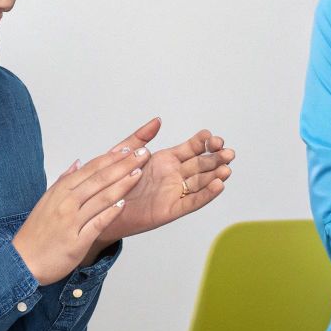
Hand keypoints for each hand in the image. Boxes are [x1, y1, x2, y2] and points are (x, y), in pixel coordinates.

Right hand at [12, 146, 146, 284]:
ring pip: (101, 198)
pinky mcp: (76, 241)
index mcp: (60, 191)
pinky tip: (124, 203)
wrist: (23, 262)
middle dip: (123, 165)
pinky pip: (97, 223)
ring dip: (122, 185)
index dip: (111, 158)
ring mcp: (71, 222)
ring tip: (139, 174)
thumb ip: (63, 181)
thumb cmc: (35, 234)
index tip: (128, 148)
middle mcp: (66, 203)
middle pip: (99, 179)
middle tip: (142, 154)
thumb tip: (78, 162)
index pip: (90, 169)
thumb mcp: (46, 201)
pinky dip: (110, 213)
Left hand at [97, 117, 233, 243]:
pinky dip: (206, 194)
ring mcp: (174, 192)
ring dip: (215, 175)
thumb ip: (140, 137)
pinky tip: (218, 185)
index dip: (204, 143)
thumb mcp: (124, 154)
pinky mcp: (170, 210)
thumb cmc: (112, 182)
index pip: (191, 149)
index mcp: (165, 160)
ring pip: (200, 182)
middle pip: (201, 165)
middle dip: (216, 158)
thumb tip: (157, 120)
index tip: (212, 137)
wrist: (101, 208)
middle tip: (229, 152)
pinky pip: (192, 201)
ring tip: (227, 168)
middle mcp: (173, 176)